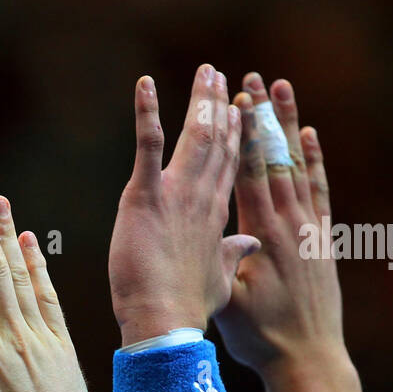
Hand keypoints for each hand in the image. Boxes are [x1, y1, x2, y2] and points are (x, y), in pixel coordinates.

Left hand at [108, 65, 259, 345]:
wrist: (166, 320)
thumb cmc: (188, 306)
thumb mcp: (219, 277)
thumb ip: (231, 253)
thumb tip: (247, 243)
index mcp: (216, 215)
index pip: (231, 165)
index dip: (237, 135)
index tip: (242, 109)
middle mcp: (203, 197)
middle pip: (218, 142)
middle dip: (220, 106)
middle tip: (222, 75)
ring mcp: (178, 193)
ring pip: (195, 136)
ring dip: (199, 102)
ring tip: (206, 72)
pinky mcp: (147, 195)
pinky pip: (148, 144)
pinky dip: (146, 112)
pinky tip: (145, 84)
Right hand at [213, 74, 345, 374]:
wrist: (308, 358)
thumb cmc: (260, 336)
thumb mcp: (231, 303)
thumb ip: (225, 265)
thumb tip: (219, 236)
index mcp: (261, 235)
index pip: (251, 174)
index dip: (244, 136)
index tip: (235, 102)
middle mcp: (288, 223)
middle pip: (274, 158)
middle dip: (263, 117)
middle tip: (254, 79)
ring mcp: (308, 228)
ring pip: (297, 165)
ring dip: (287, 125)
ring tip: (281, 88)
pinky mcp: (321, 238)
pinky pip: (318, 188)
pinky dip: (313, 159)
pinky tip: (308, 135)